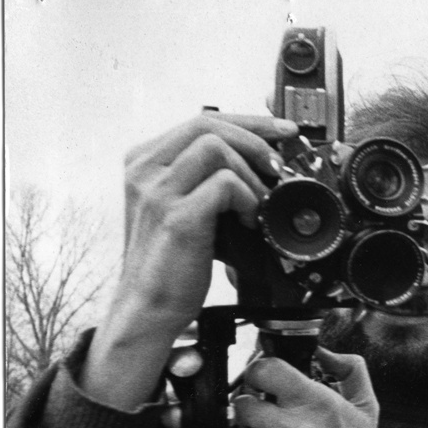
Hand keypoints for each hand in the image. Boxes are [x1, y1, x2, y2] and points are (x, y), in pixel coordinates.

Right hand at [82, 112, 297, 411]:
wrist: (150, 307)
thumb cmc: (174, 262)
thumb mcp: (188, 209)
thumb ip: (209, 180)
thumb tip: (263, 162)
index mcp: (145, 162)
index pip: (201, 120)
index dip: (249, 122)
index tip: (284, 132)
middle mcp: (144, 169)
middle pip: (208, 124)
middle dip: (257, 138)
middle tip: (283, 164)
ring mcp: (156, 191)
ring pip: (216, 148)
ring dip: (251, 173)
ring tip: (261, 202)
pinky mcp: (175, 216)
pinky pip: (224, 184)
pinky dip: (248, 198)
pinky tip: (250, 220)